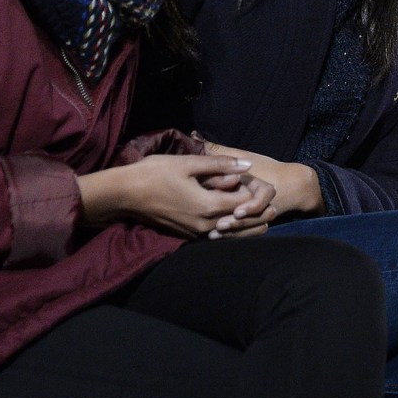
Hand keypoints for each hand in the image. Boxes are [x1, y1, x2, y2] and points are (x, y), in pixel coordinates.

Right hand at [77, 131, 275, 238]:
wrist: (125, 194)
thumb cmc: (154, 173)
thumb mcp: (188, 163)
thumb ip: (219, 164)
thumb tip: (247, 165)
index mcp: (208, 206)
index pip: (244, 205)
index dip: (257, 196)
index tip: (264, 188)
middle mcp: (204, 224)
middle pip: (240, 223)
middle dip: (256, 215)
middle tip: (272, 209)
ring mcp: (194, 232)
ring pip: (228, 232)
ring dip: (244, 226)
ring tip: (259, 219)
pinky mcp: (186, 234)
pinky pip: (214, 234)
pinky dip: (227, 229)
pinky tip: (231, 222)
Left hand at [202, 143, 324, 228]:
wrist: (294, 185)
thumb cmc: (266, 166)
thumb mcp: (244, 155)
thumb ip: (221, 151)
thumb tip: (196, 136)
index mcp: (261, 185)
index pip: (263, 198)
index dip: (251, 206)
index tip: (236, 212)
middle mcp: (262, 202)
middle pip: (254, 219)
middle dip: (238, 224)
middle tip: (219, 226)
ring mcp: (261, 214)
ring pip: (251, 228)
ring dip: (236, 233)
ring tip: (214, 235)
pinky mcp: (258, 223)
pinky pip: (248, 233)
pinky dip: (236, 236)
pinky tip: (217, 238)